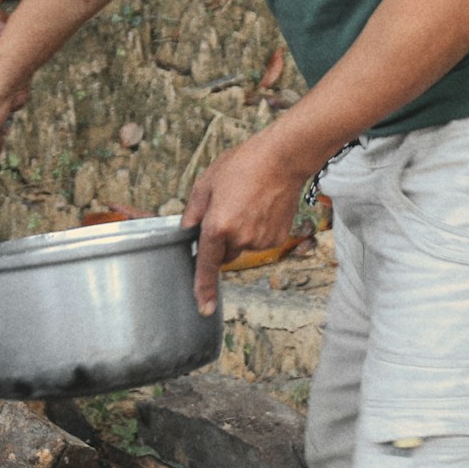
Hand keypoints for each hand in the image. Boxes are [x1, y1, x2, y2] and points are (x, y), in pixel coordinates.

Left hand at [180, 134, 312, 315]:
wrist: (282, 159)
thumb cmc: (242, 165)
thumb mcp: (206, 183)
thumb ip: (192, 212)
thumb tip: (186, 231)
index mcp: (218, 226)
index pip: (207, 266)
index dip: (203, 289)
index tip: (203, 308)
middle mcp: (240, 238)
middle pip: (224, 254)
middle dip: (221, 240)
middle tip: (227, 210)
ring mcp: (261, 240)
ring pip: (243, 247)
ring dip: (240, 233)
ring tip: (246, 203)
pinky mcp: (278, 238)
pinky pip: (260, 241)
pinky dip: (257, 230)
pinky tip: (261, 208)